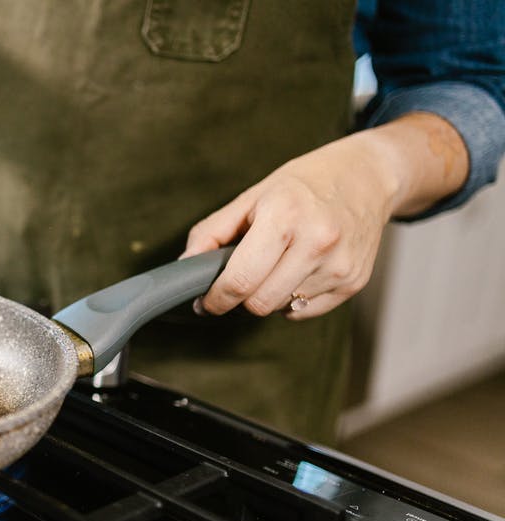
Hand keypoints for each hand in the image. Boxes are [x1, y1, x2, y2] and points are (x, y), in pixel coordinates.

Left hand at [182, 113, 468, 319]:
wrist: (367, 177)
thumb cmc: (304, 185)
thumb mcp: (252, 197)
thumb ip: (212, 232)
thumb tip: (185, 266)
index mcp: (285, 216)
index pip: (240, 280)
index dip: (216, 298)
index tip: (206, 301)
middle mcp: (317, 242)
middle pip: (260, 303)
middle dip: (241, 297)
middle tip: (239, 278)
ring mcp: (340, 265)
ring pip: (282, 308)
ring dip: (269, 295)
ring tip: (277, 262)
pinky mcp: (354, 282)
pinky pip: (306, 311)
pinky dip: (293, 299)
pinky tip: (299, 269)